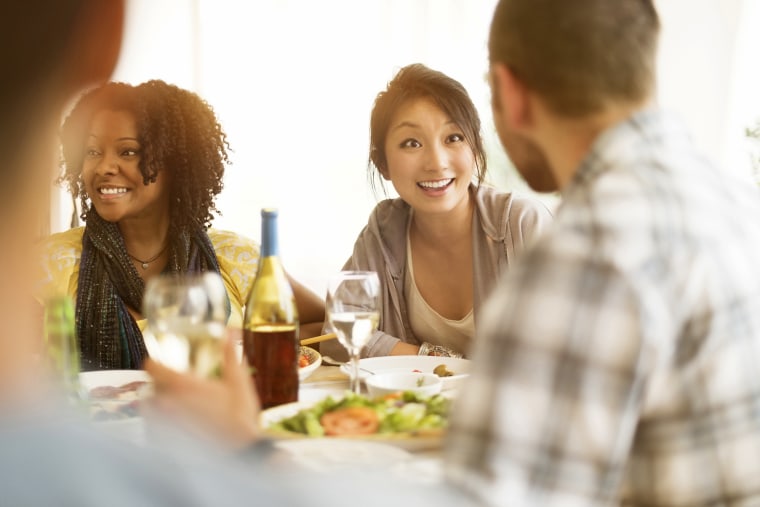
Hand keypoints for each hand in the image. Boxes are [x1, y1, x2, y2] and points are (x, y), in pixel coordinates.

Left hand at [143, 329, 259, 450]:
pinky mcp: (161, 444)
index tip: (157, 364)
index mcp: (183, 385)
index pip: (151, 367)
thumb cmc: (240, 420)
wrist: (238, 457)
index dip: (153, 363)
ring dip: (157, 406)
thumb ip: (231, 355)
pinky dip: (158, 427)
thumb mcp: (239, 383)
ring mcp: (161, 425)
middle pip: (149, 387)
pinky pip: (151, 430)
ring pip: (148, 409)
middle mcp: (166, 403)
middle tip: (176, 390)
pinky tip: (177, 431)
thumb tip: (231, 330)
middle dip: (159, 386)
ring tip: (176, 411)